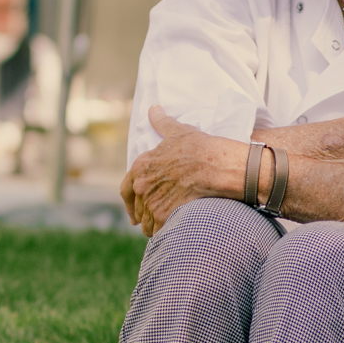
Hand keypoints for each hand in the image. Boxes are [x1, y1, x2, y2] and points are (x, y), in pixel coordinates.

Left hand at [122, 106, 245, 237]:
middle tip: (150, 220)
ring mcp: (152, 202)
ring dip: (153, 226)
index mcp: (140, 166)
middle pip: (137, 209)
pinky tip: (171, 232)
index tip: (134, 210)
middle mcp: (142, 185)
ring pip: (146, 223)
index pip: (125, 190)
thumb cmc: (200, 147)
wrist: (218, 166)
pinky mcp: (165, 216)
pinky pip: (158, 231)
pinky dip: (163, 233)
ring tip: (164, 227)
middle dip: (144, 215)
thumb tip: (153, 109)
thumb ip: (162, 123)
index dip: (130, 202)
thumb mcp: (178, 132)